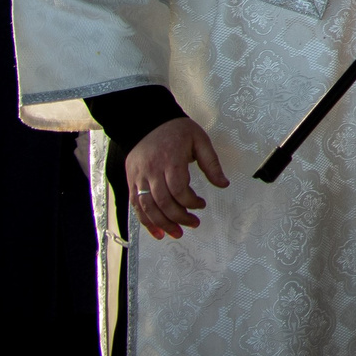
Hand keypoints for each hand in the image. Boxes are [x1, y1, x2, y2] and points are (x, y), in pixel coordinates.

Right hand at [126, 117, 228, 239]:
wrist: (147, 121)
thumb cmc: (177, 130)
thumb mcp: (200, 140)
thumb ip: (211, 163)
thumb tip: (224, 184)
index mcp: (171, 160)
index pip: (179, 190)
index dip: (191, 202)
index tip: (202, 204)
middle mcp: (152, 171)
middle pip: (163, 202)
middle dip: (179, 218)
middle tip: (194, 224)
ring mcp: (139, 177)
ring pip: (148, 208)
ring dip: (163, 224)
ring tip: (177, 233)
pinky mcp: (131, 181)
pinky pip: (136, 206)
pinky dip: (145, 222)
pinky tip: (157, 232)